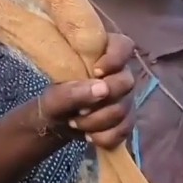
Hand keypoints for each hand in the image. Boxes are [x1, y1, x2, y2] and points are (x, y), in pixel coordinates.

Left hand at [36, 33, 135, 149]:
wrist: (57, 122)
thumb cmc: (57, 97)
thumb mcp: (54, 95)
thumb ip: (74, 91)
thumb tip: (102, 89)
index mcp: (103, 54)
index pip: (123, 46)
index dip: (114, 58)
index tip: (95, 72)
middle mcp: (120, 73)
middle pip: (126, 82)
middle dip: (100, 101)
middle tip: (78, 109)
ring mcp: (126, 97)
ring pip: (124, 110)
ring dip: (96, 122)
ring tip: (76, 122)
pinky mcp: (127, 119)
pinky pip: (125, 130)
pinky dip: (104, 137)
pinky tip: (89, 136)